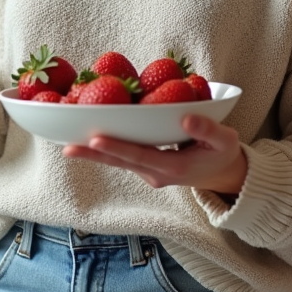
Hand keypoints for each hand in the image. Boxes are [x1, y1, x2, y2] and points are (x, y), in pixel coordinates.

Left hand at [61, 114, 246, 195]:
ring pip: (119, 162)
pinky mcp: (148, 167)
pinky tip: (90, 139)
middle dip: (93, 154)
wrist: (224, 174)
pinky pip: (125, 158)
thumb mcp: (225, 140)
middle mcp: (157, 174)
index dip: (117, 147)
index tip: (95, 139)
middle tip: (67, 147)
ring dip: (95, 153)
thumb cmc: (224, 153)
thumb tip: (185, 117)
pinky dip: (108, 149)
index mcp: (174, 167)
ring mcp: (151, 173)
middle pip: (120, 162)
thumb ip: (207, 129)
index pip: (139, 156)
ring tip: (69, 144)